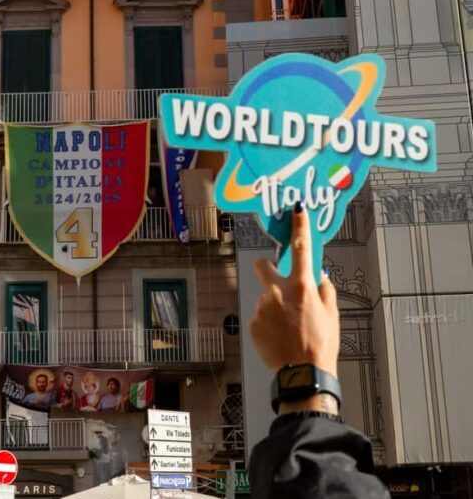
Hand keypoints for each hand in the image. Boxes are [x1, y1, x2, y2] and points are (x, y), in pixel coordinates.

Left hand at [250, 203, 339, 411]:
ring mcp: (262, 307)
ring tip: (288, 327)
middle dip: (267, 267)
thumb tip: (319, 276)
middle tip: (278, 280)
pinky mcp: (252, 323)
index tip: (296, 210)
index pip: (301, 249)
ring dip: (274, 305)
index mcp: (301, 287)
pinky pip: (260, 316)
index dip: (299, 226)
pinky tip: (279, 336)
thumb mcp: (332, 314)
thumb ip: (325, 290)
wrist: (303, 373)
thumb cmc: (321, 345)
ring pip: (265, 297)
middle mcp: (277, 292)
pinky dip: (268, 323)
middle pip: (262, 266)